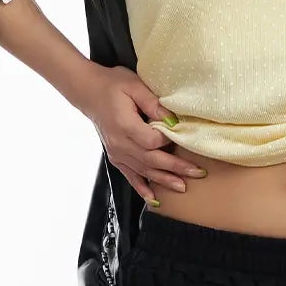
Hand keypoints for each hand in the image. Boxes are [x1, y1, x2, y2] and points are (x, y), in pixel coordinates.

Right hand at [74, 65, 205, 201]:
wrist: (89, 92)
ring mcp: (117, 153)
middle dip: (176, 168)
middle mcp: (120, 144)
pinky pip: (131, 176)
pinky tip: (154, 200)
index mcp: (125, 126)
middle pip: (151, 160)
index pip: (152, 141)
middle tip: (197, 173)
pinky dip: (142, 189)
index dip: (168, 141)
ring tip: (183, 187)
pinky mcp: (116, 157)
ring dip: (164, 180)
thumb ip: (153, 103)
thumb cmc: (113, 85)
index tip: (181, 135)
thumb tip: (172, 120)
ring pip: (144, 171)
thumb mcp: (134, 85)